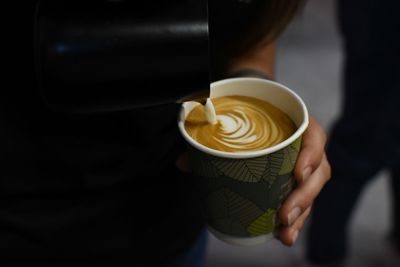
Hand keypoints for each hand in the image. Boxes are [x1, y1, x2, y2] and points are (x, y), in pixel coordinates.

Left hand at [175, 116, 330, 245]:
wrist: (255, 119)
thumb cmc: (248, 119)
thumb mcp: (232, 122)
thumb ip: (208, 139)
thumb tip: (182, 163)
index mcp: (296, 125)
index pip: (314, 136)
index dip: (311, 155)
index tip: (298, 173)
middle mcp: (305, 147)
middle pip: (318, 172)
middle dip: (304, 197)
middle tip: (283, 215)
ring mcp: (303, 167)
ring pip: (311, 192)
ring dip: (300, 215)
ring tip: (285, 233)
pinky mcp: (296, 184)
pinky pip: (302, 203)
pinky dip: (295, 220)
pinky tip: (284, 236)